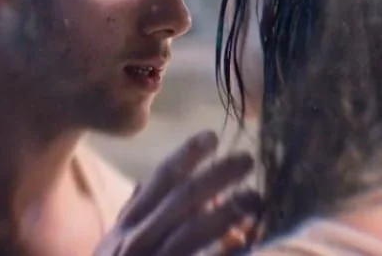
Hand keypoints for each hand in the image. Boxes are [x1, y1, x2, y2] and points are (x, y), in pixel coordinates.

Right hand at [94, 130, 260, 255]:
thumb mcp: (126, 248)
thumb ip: (154, 218)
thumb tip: (207, 197)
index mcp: (127, 228)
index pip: (160, 181)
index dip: (187, 155)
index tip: (212, 137)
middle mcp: (134, 244)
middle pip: (181, 199)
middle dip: (216, 176)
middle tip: (247, 160)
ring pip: (190, 233)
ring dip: (226, 214)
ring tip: (255, 199)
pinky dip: (223, 254)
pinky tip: (245, 243)